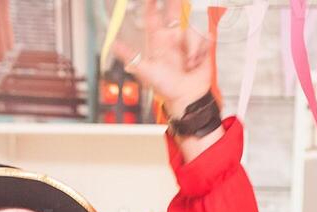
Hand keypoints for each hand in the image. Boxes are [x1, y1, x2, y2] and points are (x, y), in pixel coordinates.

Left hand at [112, 0, 213, 117]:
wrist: (188, 97)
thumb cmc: (167, 88)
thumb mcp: (144, 70)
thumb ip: (129, 55)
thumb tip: (112, 44)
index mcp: (158, 42)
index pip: (153, 18)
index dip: (151, 5)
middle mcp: (172, 39)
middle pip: (174, 13)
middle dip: (176, 4)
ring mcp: (187, 42)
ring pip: (191, 31)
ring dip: (191, 48)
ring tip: (188, 63)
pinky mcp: (201, 46)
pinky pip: (205, 38)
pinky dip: (202, 51)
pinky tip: (197, 61)